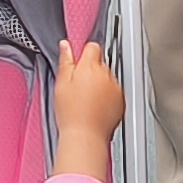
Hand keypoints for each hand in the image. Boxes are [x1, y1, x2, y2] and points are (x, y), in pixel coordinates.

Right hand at [48, 39, 124, 155]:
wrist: (85, 136)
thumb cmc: (72, 113)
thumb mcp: (62, 83)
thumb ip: (66, 61)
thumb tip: (66, 45)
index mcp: (91, 68)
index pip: (93, 47)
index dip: (84, 54)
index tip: (78, 63)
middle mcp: (107, 75)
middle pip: (100, 63)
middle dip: (91, 70)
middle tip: (78, 86)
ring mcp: (116, 88)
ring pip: (107, 78)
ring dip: (100, 83)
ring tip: (86, 99)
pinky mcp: (121, 101)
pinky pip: (114, 92)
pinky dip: (107, 96)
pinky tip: (95, 106)